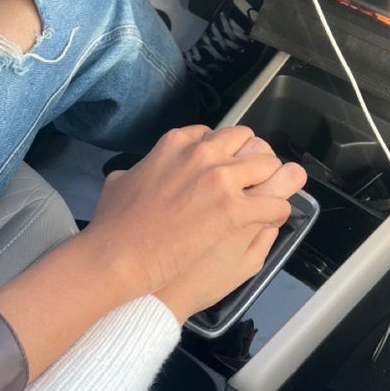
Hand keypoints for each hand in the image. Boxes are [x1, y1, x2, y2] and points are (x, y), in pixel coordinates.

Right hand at [83, 126, 298, 300]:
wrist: (118, 256)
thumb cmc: (113, 226)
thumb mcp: (119, 182)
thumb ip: (140, 170)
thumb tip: (141, 172)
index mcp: (176, 143)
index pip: (216, 134)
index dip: (223, 153)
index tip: (223, 169)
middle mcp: (202, 153)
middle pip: (247, 141)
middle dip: (251, 160)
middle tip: (249, 183)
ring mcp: (220, 179)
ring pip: (268, 166)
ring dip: (269, 182)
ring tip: (264, 200)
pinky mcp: (233, 210)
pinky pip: (274, 204)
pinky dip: (276, 212)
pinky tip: (269, 221)